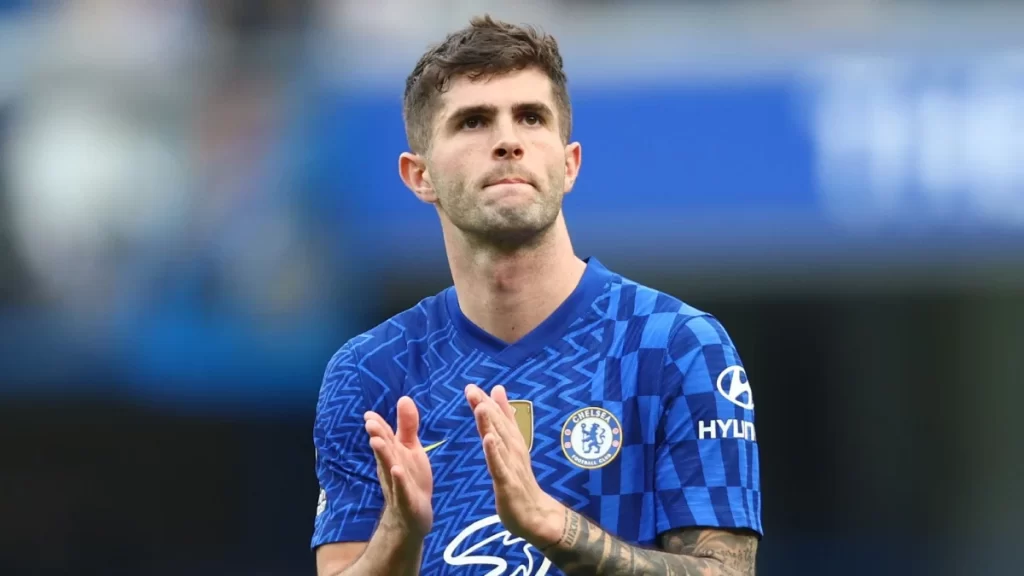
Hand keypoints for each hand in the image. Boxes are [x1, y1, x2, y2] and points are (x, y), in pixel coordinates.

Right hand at [364, 396, 433, 538]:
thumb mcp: (410, 448)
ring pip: (389, 467)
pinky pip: (402, 489)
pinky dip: (399, 480)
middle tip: (369, 423)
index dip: (378, 426)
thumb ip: (407, 425)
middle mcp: (391, 466)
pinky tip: (397, 470)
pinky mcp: (407, 500)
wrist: (412, 515)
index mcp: (392, 453)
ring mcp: (398, 483)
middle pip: (384, 450)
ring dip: (383, 455)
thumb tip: (404, 398)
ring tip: (376, 441)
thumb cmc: (410, 477)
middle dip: (377, 436)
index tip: (369, 414)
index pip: (384, 437)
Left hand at [465, 384, 564, 547]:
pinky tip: (488, 440)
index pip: (499, 419)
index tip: (472, 386)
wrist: (535, 514)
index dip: (486, 402)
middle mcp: (513, 450)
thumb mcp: (512, 446)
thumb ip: (505, 418)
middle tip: (471, 390)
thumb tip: (498, 390)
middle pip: (498, 426)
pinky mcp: (508, 483)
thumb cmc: (520, 480)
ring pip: (499, 442)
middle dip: (485, 407)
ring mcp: (511, 466)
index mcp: (512, 442)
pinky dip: (494, 453)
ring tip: (480, 407)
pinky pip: (499, 466)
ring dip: (490, 425)